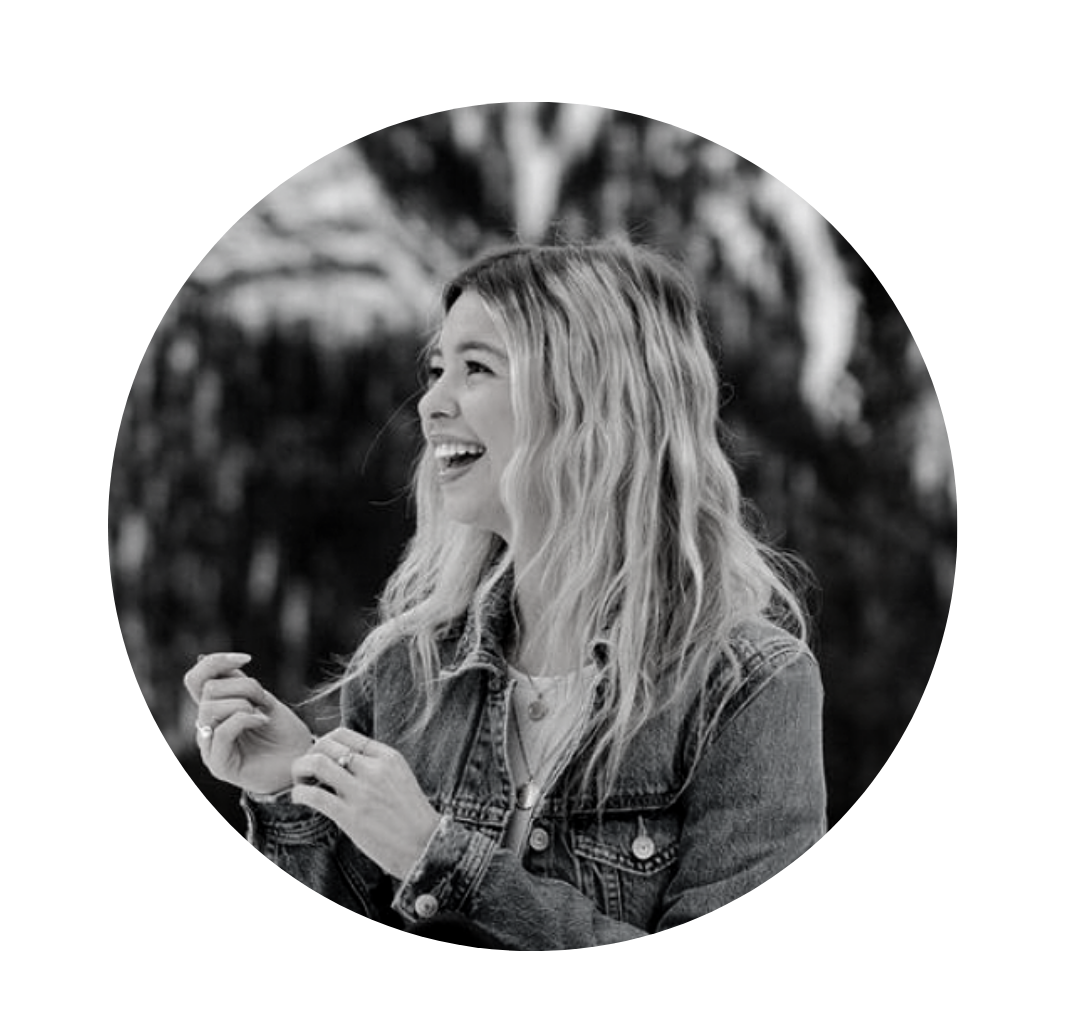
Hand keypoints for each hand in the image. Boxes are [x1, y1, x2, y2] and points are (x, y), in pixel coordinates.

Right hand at [183, 652, 312, 794]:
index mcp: (214, 709)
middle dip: (242, 686)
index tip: (247, 658)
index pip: (196, 679)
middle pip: (207, 689)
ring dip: (243, 703)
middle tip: (264, 700)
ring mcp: (210, 746)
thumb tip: (219, 664)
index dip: (216, 662)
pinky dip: (245, 719)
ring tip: (263, 714)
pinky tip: (264, 721)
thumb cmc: (284, 733)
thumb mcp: (264, 700)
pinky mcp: (219, 764)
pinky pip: (222, 731)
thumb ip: (240, 685)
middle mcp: (206, 727)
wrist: (300, 762)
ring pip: (210, 708)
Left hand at [290, 728, 440, 880]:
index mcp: (387, 756)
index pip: (344, 734)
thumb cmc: (410, 816)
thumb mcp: (399, 777)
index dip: (324, 743)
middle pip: (326, 745)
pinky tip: (301, 799)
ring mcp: (362, 792)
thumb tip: (341, 761)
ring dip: (300, 770)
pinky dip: (299, 794)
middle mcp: (374, 769)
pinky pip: (314, 795)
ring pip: (317, 763)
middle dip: (309, 755)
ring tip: (301, 783)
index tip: (319, 757)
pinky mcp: (351, 816)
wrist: (425, 846)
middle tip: (306, 772)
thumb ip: (374, 765)